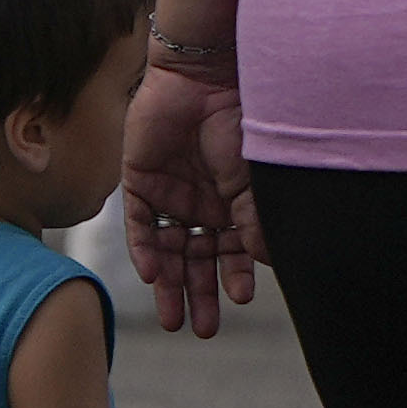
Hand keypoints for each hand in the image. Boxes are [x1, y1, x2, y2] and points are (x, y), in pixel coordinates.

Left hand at [118, 61, 261, 327]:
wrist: (203, 77)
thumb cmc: (237, 123)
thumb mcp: (250, 180)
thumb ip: (253, 223)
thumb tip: (266, 266)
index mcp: (229, 205)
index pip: (230, 253)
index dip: (234, 277)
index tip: (239, 301)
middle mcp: (199, 205)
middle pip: (196, 261)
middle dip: (199, 295)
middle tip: (202, 330)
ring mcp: (169, 194)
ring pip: (167, 251)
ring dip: (170, 285)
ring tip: (173, 320)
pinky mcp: (139, 180)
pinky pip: (140, 224)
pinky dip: (145, 250)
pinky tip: (152, 276)